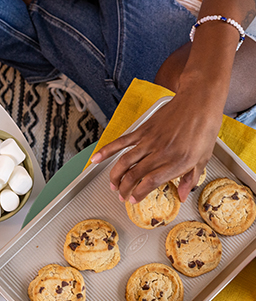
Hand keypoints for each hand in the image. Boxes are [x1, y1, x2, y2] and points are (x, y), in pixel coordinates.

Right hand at [90, 92, 222, 202]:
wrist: (198, 101)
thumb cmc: (204, 127)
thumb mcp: (203, 158)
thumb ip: (190, 179)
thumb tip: (183, 195)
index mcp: (176, 162)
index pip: (150, 183)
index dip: (138, 193)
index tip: (134, 199)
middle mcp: (160, 153)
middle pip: (134, 175)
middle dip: (124, 189)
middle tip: (121, 195)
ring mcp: (149, 141)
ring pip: (124, 162)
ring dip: (114, 176)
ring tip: (112, 185)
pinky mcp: (142, 130)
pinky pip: (121, 142)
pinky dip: (106, 151)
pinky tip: (96, 159)